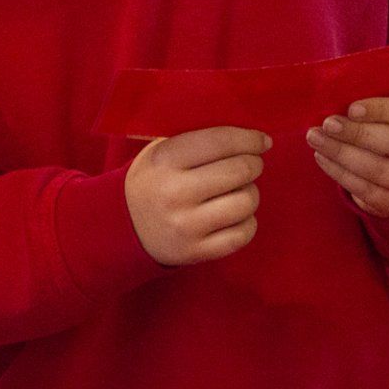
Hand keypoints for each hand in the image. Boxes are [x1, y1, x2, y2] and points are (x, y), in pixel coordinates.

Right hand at [124, 126, 269, 265]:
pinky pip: (243, 234)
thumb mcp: (160, 151)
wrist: (125, 227)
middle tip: (251, 164)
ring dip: (251, 192)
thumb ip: (197, 140)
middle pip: (240, 171)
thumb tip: (248, 137)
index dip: (249, 139)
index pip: (220, 141)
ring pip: (246, 202)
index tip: (263, 141)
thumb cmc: (153, 179)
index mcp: (165, 160)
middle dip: (254, 164)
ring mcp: (186, 225)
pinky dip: (248, 221)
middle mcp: (175, 193)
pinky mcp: (196, 252)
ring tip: (239, 190)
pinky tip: (236, 215)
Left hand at [306, 97, 388, 217]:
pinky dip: (340, 173)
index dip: (382, 110)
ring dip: (342, 154)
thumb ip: (375, 105)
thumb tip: (337, 99)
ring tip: (316, 139)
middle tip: (327, 124)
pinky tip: (322, 157)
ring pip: (379, 170)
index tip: (351, 108)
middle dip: (357, 133)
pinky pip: (367, 191)